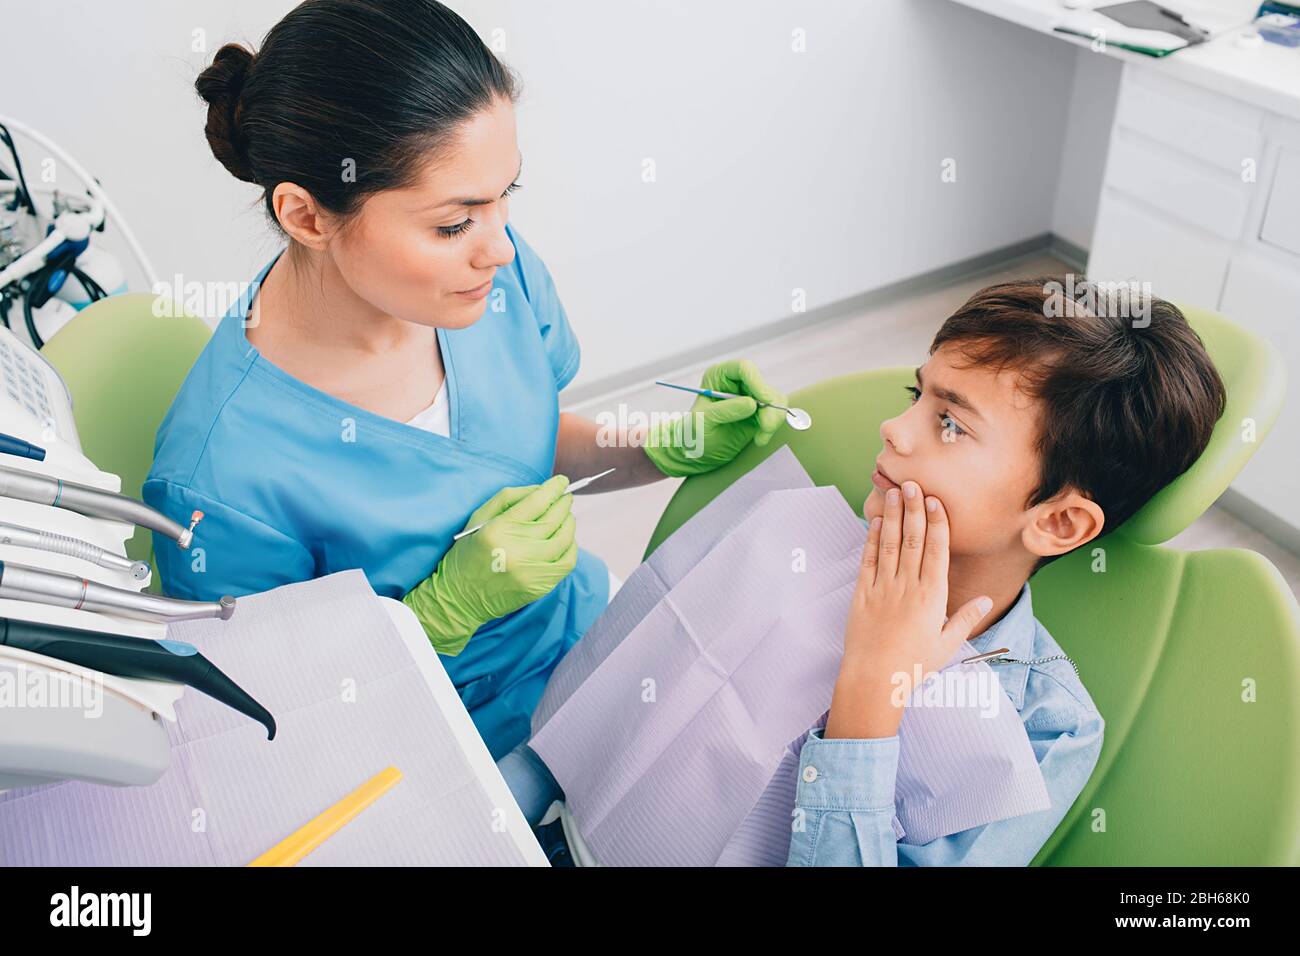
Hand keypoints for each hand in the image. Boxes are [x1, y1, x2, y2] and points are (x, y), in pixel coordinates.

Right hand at [402, 475, 576, 653]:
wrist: (461, 599)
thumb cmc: (467, 554)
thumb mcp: (478, 519)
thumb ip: (508, 499)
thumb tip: (540, 489)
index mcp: (498, 530)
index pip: (536, 502)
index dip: (553, 489)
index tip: (561, 482)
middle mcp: (517, 550)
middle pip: (553, 519)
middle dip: (563, 503)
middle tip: (565, 496)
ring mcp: (531, 571)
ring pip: (564, 539)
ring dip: (569, 523)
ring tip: (566, 516)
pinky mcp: (539, 586)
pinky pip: (567, 562)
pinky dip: (571, 546)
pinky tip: (565, 539)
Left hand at [643, 360, 788, 476]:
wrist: (697, 454)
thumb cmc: (693, 434)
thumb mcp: (704, 422)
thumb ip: (726, 411)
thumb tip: (751, 404)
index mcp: (720, 376)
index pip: (744, 368)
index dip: (757, 383)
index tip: (763, 402)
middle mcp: (737, 382)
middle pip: (764, 385)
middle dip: (770, 407)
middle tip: (765, 427)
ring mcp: (751, 397)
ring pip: (776, 399)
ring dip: (773, 419)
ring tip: (760, 437)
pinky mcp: (760, 413)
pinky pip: (776, 414)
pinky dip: (772, 428)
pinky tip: (759, 439)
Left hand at [824, 480, 992, 738]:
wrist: (874, 679)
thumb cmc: (913, 665)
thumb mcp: (947, 645)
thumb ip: (966, 618)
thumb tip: (988, 599)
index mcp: (932, 597)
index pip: (936, 551)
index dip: (936, 523)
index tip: (935, 501)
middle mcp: (908, 587)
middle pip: (913, 540)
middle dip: (913, 510)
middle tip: (912, 484)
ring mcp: (883, 588)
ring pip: (890, 544)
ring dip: (893, 517)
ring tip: (893, 493)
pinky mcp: (862, 594)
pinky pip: (868, 561)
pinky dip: (872, 539)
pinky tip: (875, 521)